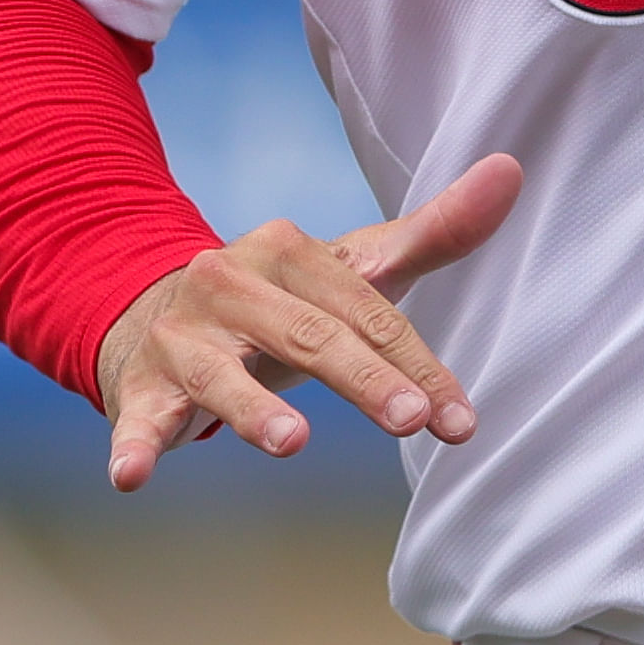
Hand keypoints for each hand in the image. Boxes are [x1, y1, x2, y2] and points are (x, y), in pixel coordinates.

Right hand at [90, 152, 521, 492]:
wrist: (153, 316)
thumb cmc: (277, 304)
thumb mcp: (349, 271)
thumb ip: (431, 234)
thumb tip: (512, 168)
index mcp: (286, 252)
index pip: (365, 312)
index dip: (417, 365)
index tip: (461, 422)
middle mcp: (229, 283)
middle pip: (307, 337)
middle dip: (363, 380)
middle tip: (412, 421)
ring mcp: (181, 336)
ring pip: (221, 374)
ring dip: (253, 408)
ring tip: (293, 442)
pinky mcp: (139, 387)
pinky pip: (136, 418)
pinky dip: (133, 443)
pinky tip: (131, 476)